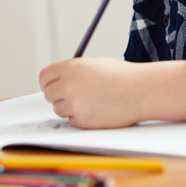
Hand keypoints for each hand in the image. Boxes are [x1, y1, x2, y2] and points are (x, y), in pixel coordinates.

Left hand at [39, 58, 185, 127]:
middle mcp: (68, 85)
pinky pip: (72, 121)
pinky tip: (98, 110)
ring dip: (71, 108)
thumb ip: (71, 72)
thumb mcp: (92, 65)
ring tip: (92, 101)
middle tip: (75, 95)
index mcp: (70, 67)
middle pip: (49, 94)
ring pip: (59, 109)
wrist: (141, 91)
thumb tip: (54, 83)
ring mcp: (74, 103)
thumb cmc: (121, 76)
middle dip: (59, 96)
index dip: (49, 82)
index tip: (54, 86)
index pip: (44, 77)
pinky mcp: (82, 120)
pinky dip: (81, 118)